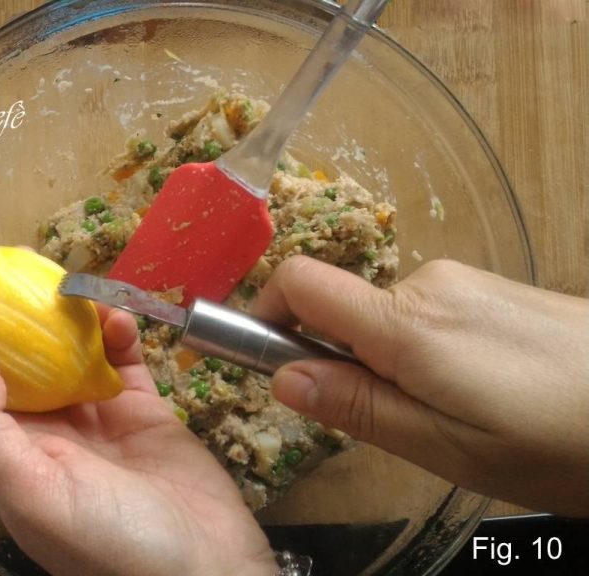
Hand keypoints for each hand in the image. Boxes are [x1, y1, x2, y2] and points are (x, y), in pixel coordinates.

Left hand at [0, 306, 277, 575]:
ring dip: (69, 322)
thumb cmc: (111, 544)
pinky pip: (124, 362)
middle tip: (20, 273)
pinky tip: (119, 316)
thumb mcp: (30, 494)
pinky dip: (119, 335)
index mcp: (10, 460)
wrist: (207, 572)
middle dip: (15, 323)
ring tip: (74, 286)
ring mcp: (97, 423)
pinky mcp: (144, 414)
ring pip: (71, 357)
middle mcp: (47, 438)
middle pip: (18, 368)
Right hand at [252, 256, 588, 515]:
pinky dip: (424, 349)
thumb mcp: (445, 447)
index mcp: (407, 325)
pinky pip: (427, 312)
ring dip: (387, 360)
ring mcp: (466, 281)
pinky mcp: (494, 288)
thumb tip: (282, 377)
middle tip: (382, 420)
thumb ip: (358, 406)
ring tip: (448, 415)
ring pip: (386, 316)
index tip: (259, 359)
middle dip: (339, 359)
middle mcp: (430, 285)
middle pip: (342, 306)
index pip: (301, 283)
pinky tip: (478, 391)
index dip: (264, 314)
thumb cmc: (555, 442)